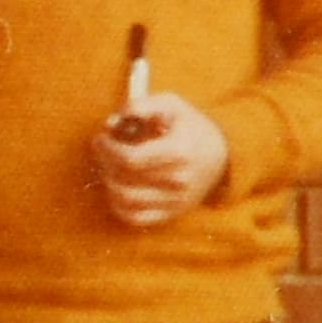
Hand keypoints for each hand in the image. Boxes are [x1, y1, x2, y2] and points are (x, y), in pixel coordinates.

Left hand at [91, 92, 230, 228]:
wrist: (221, 154)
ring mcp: (176, 201)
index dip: (106, 149)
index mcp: (179, 152)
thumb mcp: (170, 104)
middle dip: (104, 162)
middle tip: (102, 149)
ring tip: (109, 166)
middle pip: (124, 179)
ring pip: (125, 200)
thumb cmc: (189, 125)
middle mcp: (179, 181)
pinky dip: (117, 204)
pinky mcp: (171, 213)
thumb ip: (141, 106)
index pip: (130, 159)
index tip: (101, 138)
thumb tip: (113, 122)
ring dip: (108, 182)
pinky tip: (117, 186)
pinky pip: (134, 218)